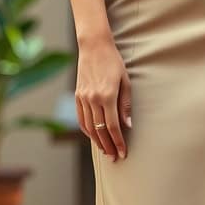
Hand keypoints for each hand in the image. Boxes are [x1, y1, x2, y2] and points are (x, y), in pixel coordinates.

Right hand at [75, 35, 131, 161]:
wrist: (94, 47)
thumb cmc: (114, 62)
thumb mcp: (125, 81)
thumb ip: (125, 105)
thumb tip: (127, 126)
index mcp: (107, 96)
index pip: (112, 127)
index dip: (118, 142)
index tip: (123, 153)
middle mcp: (93, 99)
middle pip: (100, 131)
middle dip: (108, 146)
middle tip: (114, 157)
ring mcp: (83, 98)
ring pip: (89, 127)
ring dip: (97, 141)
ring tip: (105, 150)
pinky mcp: (77, 96)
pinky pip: (81, 119)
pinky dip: (87, 130)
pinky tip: (93, 136)